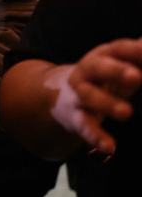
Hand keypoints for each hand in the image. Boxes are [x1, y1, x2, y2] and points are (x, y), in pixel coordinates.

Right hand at [47, 38, 141, 154]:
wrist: (62, 97)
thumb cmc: (103, 78)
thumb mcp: (120, 63)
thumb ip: (137, 54)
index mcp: (102, 56)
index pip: (117, 49)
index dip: (134, 51)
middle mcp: (87, 72)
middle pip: (97, 67)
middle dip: (116, 70)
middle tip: (137, 76)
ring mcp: (79, 94)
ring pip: (89, 96)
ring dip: (107, 103)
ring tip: (127, 112)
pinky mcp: (76, 118)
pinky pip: (84, 126)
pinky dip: (96, 136)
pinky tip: (111, 147)